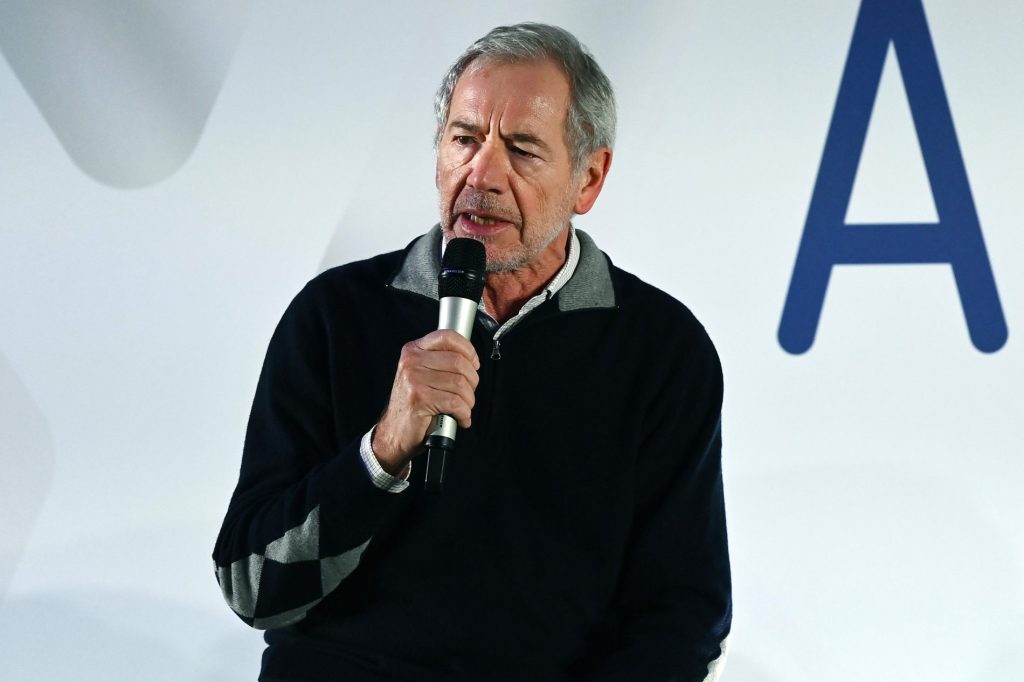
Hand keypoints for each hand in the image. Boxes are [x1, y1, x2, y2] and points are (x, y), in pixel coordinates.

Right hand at [372, 330, 479, 474]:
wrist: (394, 432)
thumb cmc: (413, 404)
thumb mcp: (422, 374)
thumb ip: (440, 361)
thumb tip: (470, 358)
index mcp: (413, 350)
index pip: (447, 336)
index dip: (468, 349)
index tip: (474, 363)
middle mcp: (411, 361)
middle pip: (458, 362)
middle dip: (472, 380)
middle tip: (469, 393)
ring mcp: (414, 379)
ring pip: (460, 384)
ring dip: (468, 400)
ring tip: (464, 408)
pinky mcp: (419, 399)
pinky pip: (455, 402)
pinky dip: (464, 413)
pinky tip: (461, 418)